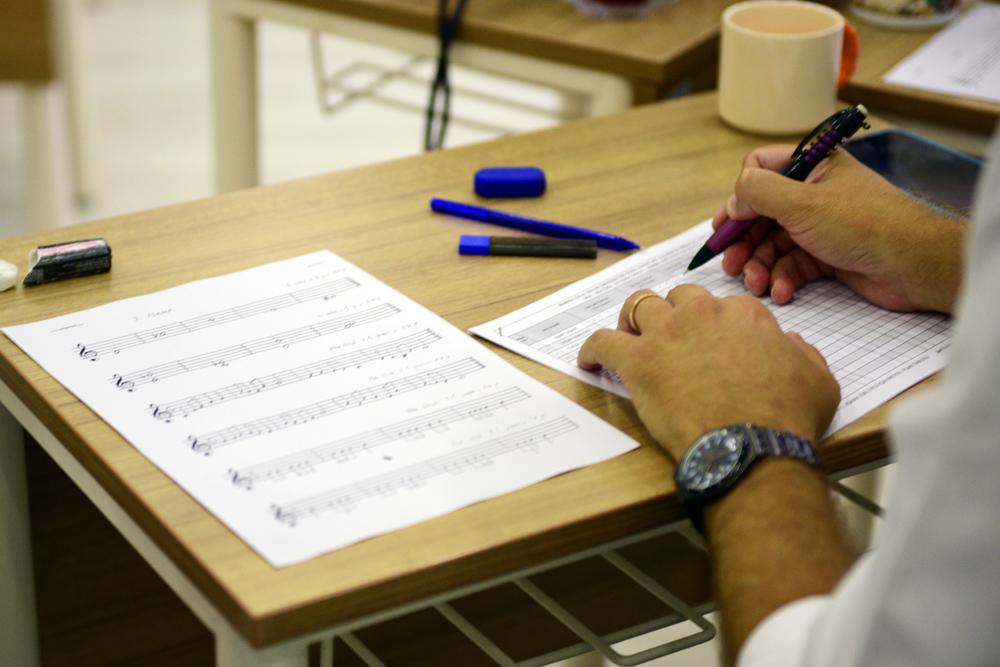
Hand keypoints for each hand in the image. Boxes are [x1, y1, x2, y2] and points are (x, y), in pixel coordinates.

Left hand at [577, 287, 839, 459]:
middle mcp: (703, 315)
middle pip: (678, 298)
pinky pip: (603, 342)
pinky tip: (589, 359)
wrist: (750, 447)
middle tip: (668, 336)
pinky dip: (592, 348)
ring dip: (632, 319)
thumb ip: (803, 353)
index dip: (714, 324)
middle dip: (673, 313)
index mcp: (744, 315)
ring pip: (638, 306)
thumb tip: (791, 344)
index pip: (722, 305)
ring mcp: (667, 334)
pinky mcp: (638, 361)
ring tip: (629, 335)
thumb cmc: (786, 418)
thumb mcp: (818, 379)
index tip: (711, 342)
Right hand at [714, 145, 964, 312]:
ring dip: (760, 266)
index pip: (760, 169)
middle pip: (762, 214)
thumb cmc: (865, 225)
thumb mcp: (801, 202)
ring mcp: (821, 225)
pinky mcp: (828, 255)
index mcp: (812, 166)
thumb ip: (758, 192)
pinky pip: (793, 265)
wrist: (913, 265)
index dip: (739, 198)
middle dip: (745, 241)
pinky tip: (782, 291)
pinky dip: (783, 279)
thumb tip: (734, 199)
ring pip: (774, 244)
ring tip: (756, 284)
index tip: (727, 225)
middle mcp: (815, 193)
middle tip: (730, 264)